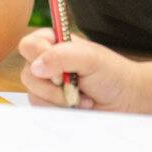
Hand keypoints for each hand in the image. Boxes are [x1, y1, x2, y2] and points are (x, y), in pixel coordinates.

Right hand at [18, 30, 140, 111]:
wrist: (125, 100)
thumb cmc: (111, 73)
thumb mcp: (90, 58)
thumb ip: (62, 57)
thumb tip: (36, 67)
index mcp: (54, 42)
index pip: (28, 45)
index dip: (39, 57)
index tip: (60, 70)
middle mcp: (47, 62)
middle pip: (27, 73)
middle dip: (53, 85)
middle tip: (74, 83)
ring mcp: (47, 85)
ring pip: (34, 94)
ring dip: (60, 99)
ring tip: (81, 95)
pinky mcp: (50, 104)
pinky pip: (42, 109)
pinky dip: (62, 109)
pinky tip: (78, 104)